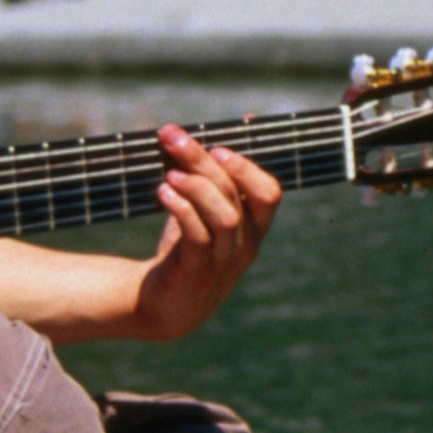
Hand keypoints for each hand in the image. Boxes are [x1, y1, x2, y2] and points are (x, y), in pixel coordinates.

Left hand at [127, 124, 282, 339]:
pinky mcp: (196, 272)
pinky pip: (198, 237)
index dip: (247, 165)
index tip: (217, 144)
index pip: (270, 193)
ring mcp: (223, 261)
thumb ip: (209, 178)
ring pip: (225, 216)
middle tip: (173, 137)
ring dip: (198, 187)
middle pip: (239, 195)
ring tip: (169, 172)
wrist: (162, 306)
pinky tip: (163, 192)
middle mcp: (244, 245)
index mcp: (253, 229)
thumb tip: (216, 126)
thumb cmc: (185, 252)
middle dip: (205, 160)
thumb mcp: (202, 213)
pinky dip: (182, 209)